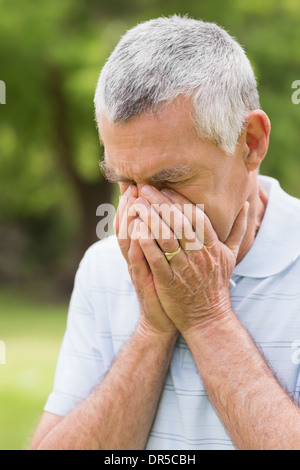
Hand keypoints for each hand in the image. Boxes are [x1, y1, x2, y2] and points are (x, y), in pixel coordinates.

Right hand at [114, 185, 176, 337]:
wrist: (166, 320)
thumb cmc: (172, 287)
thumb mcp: (170, 262)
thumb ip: (173, 239)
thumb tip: (182, 217)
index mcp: (148, 249)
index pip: (138, 220)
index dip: (137, 201)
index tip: (139, 181)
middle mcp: (140, 256)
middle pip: (129, 225)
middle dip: (130, 204)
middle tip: (132, 184)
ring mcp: (140, 269)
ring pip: (129, 241)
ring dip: (129, 221)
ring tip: (131, 201)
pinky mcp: (144, 282)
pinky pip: (137, 263)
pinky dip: (137, 247)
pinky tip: (137, 232)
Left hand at [134, 186, 248, 334]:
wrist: (208, 317)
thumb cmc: (217, 283)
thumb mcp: (231, 256)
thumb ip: (239, 229)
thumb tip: (248, 205)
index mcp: (213, 246)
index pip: (196, 217)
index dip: (179, 200)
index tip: (164, 187)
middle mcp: (199, 255)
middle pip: (180, 223)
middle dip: (161, 203)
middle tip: (145, 187)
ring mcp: (185, 269)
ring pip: (167, 239)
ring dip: (151, 219)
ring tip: (136, 204)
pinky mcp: (169, 283)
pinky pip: (157, 260)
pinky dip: (146, 244)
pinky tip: (136, 230)